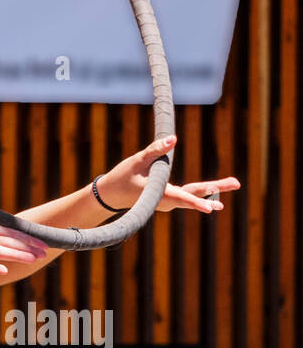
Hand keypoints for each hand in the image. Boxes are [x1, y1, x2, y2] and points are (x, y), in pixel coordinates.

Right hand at [96, 135, 240, 213]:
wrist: (110, 195)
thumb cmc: (122, 178)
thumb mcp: (136, 161)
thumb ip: (155, 151)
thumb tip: (174, 139)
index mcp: (159, 195)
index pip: (181, 198)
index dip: (196, 202)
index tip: (211, 208)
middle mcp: (167, 201)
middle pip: (195, 194)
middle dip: (216, 189)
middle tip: (237, 183)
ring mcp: (169, 200)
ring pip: (193, 194)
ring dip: (213, 190)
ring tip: (233, 183)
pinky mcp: (168, 197)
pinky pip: (188, 194)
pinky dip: (202, 192)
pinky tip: (215, 193)